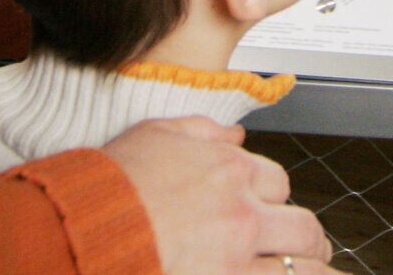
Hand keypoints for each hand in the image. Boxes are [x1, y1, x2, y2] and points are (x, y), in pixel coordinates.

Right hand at [103, 117, 337, 274]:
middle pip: (302, 228)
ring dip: (314, 272)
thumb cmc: (107, 189)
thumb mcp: (153, 136)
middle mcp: (240, 214)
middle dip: (309, 240)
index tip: (272, 210)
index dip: (274, 198)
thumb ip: (200, 131)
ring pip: (300, 269)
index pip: (277, 182)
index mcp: (227, 171)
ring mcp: (235, 260)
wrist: (78, 232)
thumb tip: (234, 136)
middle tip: (312, 249)